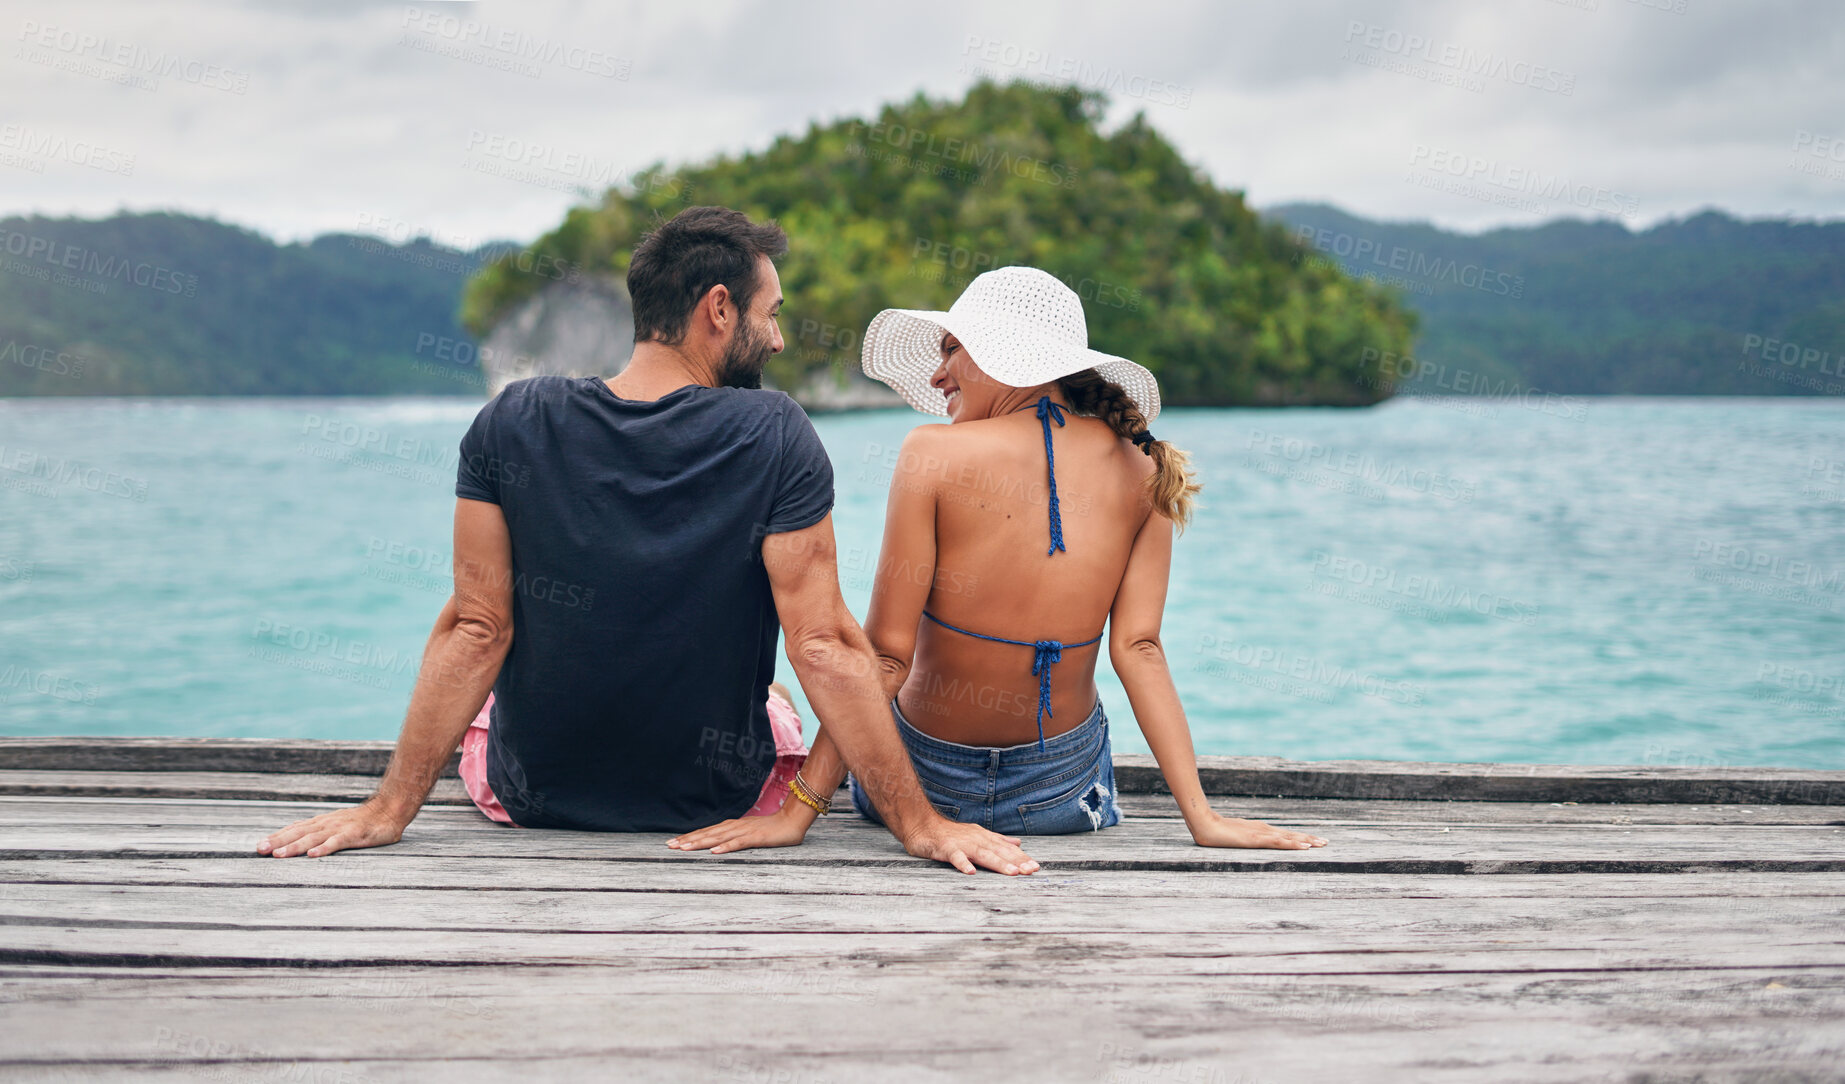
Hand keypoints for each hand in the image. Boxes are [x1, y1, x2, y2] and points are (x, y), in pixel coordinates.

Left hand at [258, 799, 410, 857]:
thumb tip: (301, 842)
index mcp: (322, 822)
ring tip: (279, 855)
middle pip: (298, 833)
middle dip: (278, 841)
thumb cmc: (364, 821)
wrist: (390, 810)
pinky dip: (324, 848)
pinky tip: (312, 855)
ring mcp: (340, 828)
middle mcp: (327, 824)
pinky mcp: (354, 835)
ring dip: (294, 846)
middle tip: (260, 849)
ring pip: (313, 838)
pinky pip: (337, 842)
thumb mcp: (338, 825)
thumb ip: (321, 833)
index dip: (277, 836)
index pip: (295, 828)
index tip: (259, 845)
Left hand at [667, 806, 812, 853]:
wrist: (793, 820)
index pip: (707, 832)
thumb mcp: (749, 833)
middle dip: (688, 840)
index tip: (673, 843)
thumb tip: (719, 845)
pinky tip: (715, 852)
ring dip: (700, 842)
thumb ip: (735, 838)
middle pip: (707, 834)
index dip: (689, 837)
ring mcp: (745, 831)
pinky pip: (739, 843)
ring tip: (684, 848)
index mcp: (732, 826)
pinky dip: (726, 847)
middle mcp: (735, 827)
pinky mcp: (756, 838)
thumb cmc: (772, 829)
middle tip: (669, 846)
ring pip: (718, 838)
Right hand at [900, 817, 1039, 874]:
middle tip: (1031, 871)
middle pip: (999, 852)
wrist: (923, 825)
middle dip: (1016, 862)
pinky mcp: (946, 848)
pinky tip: (971, 872)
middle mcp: (976, 839)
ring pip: (982, 854)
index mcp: (984, 838)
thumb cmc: (951, 834)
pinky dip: (963, 863)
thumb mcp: (977, 835)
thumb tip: (1018, 844)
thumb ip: (998, 840)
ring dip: (998, 863)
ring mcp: (961, 844)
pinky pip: (955, 857)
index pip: (1007, 850)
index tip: (1036, 867)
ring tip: (1012, 872)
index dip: (1022, 858)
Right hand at [1188, 813, 1326, 849]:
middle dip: (1309, 838)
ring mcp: (1261, 834)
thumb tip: (1246, 841)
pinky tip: (1304, 846)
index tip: (1314, 840)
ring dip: (1306, 841)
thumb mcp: (1232, 836)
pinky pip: (1279, 842)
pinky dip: (1293, 844)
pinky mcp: (1256, 839)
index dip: (1300, 837)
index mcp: (1259, 830)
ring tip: (1322, 844)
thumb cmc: (1214, 831)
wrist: (1203, 824)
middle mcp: (1264, 830)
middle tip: (1326, 842)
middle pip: (1291, 834)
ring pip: (1289, 838)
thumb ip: (1241, 837)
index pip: (1284, 834)